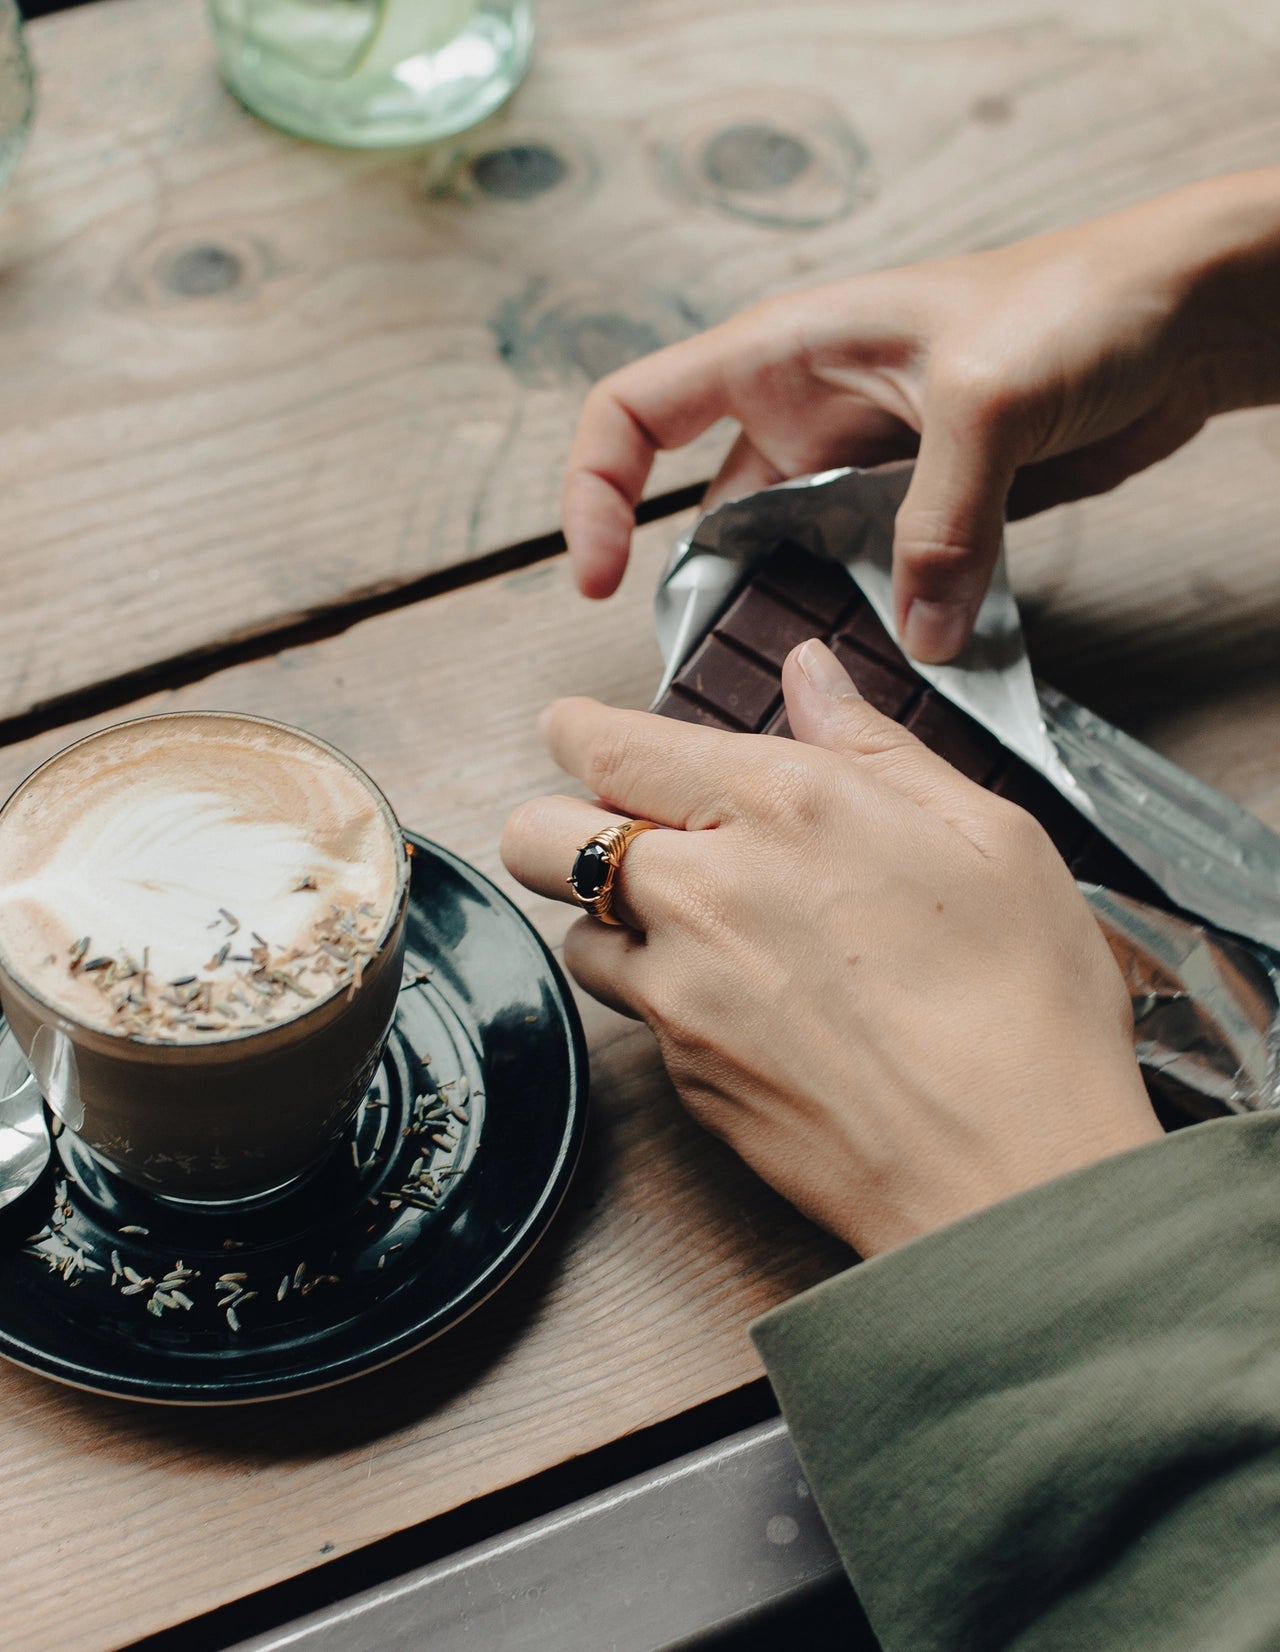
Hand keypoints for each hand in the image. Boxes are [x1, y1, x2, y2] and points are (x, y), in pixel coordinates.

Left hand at [502, 642, 1160, 1255]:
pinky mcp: (683, 1077)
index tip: (576, 730)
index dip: (577, 729)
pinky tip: (749, 1004)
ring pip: (574, 932)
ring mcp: (679, 994)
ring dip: (612, 917)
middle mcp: (703, 892)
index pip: (610, 745)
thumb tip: (811, 676)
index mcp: (781, 806)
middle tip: (624, 828)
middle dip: (558, 821)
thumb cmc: (1023, 1005)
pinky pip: (635, 1016)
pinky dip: (663, 997)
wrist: (1016, 1176)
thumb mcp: (987, 835)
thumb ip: (875, 745)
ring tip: (703, 926)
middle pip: (537, 837)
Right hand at [563, 169, 1279, 661]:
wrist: (1182, 314)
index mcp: (782, 353)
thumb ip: (939, 519)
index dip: (594, 493)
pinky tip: (887, 657)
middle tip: (708, 666)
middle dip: (697, 586)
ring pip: (786, 552)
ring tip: (794, 678)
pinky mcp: (919, 506)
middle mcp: (806, 411)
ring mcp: (860, 464)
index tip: (596, 578)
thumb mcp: (990, 396)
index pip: (634, 414)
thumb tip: (916, 634)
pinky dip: (865, 618)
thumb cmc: (1081, 297)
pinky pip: (862, 573)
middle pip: (703, 508)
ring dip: (789, 611)